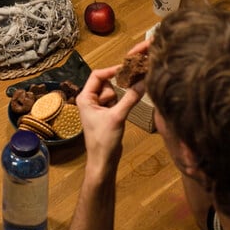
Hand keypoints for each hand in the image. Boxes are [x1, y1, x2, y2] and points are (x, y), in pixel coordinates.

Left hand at [77, 53, 144, 169]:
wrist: (103, 160)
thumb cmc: (104, 140)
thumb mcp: (117, 116)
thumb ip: (130, 98)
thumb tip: (144, 81)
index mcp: (85, 97)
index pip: (97, 75)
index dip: (111, 70)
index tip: (127, 69)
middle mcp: (89, 100)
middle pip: (106, 83)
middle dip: (116, 91)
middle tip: (118, 103)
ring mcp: (98, 107)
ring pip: (113, 92)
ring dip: (118, 100)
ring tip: (116, 115)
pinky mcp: (106, 114)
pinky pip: (116, 101)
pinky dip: (121, 105)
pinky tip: (120, 116)